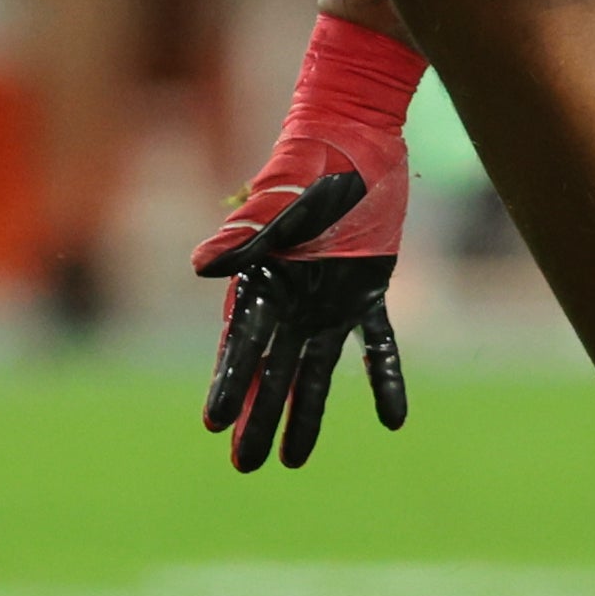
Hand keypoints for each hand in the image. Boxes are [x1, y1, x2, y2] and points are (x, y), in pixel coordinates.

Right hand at [196, 118, 411, 473]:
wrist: (359, 129)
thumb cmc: (313, 158)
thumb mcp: (284, 198)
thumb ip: (247, 233)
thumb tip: (201, 266)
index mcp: (264, 276)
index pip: (241, 341)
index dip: (229, 383)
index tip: (215, 424)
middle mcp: (291, 295)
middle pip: (272, 369)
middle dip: (258, 416)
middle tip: (245, 466)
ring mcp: (328, 295)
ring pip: (315, 368)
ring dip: (306, 412)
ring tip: (293, 460)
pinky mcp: (368, 287)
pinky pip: (376, 342)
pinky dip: (383, 377)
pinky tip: (392, 420)